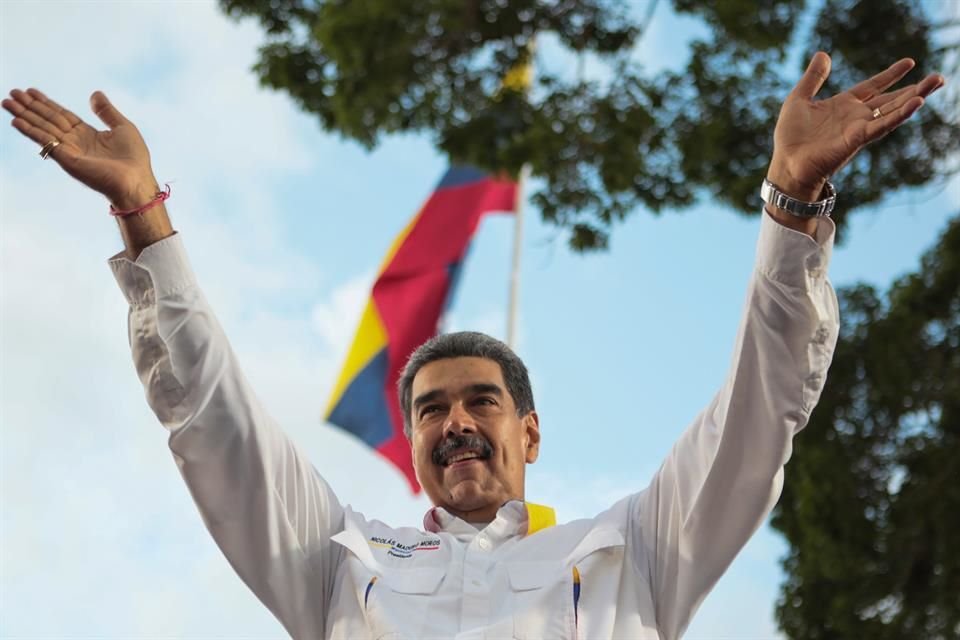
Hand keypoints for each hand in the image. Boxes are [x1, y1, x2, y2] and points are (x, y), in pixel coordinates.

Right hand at [2, 89, 158, 208]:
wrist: (136, 180)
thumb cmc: (134, 158)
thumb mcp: (122, 127)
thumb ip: (106, 111)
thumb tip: (95, 93)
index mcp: (87, 134)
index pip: (61, 115)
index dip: (46, 103)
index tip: (30, 91)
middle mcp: (75, 141)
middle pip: (48, 119)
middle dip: (30, 106)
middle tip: (12, 92)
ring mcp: (69, 150)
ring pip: (42, 128)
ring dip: (24, 115)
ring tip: (6, 102)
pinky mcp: (66, 158)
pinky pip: (45, 141)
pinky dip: (30, 131)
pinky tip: (16, 121)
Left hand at [768, 52, 945, 200]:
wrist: (787, 164)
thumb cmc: (791, 137)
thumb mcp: (798, 99)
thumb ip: (813, 78)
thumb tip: (823, 54)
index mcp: (844, 105)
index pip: (873, 86)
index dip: (890, 75)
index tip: (909, 62)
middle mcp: (856, 116)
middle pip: (891, 99)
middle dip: (914, 88)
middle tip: (938, 78)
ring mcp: (859, 128)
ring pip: (893, 110)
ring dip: (915, 97)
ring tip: (935, 84)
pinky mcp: (857, 139)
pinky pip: (882, 125)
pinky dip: (900, 114)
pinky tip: (916, 103)